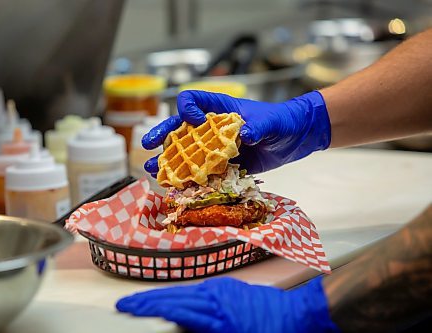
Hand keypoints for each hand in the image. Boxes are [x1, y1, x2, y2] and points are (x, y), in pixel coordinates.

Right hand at [116, 276, 338, 332]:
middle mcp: (217, 298)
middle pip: (174, 298)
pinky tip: (172, 299)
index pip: (174, 309)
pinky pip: (198, 290)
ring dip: (161, 297)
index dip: (147, 308)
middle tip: (126, 305)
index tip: (128, 308)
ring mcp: (223, 290)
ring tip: (142, 303)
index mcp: (218, 316)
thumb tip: (181, 330)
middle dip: (147, 301)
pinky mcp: (229, 288)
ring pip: (184, 292)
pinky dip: (180, 295)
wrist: (300, 314)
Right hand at [142, 90, 330, 174]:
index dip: (188, 109)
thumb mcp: (272, 121)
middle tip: (147, 144)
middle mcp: (213, 127)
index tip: (193, 120)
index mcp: (221, 109)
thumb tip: (247, 135)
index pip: (194, 100)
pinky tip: (175, 186)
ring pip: (186, 152)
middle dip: (163, 135)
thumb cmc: (283, 121)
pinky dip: (189, 179)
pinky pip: (202, 172)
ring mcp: (216, 147)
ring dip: (168, 160)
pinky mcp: (224, 165)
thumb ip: (259, 126)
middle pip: (181, 127)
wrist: (296, 138)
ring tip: (152, 169)